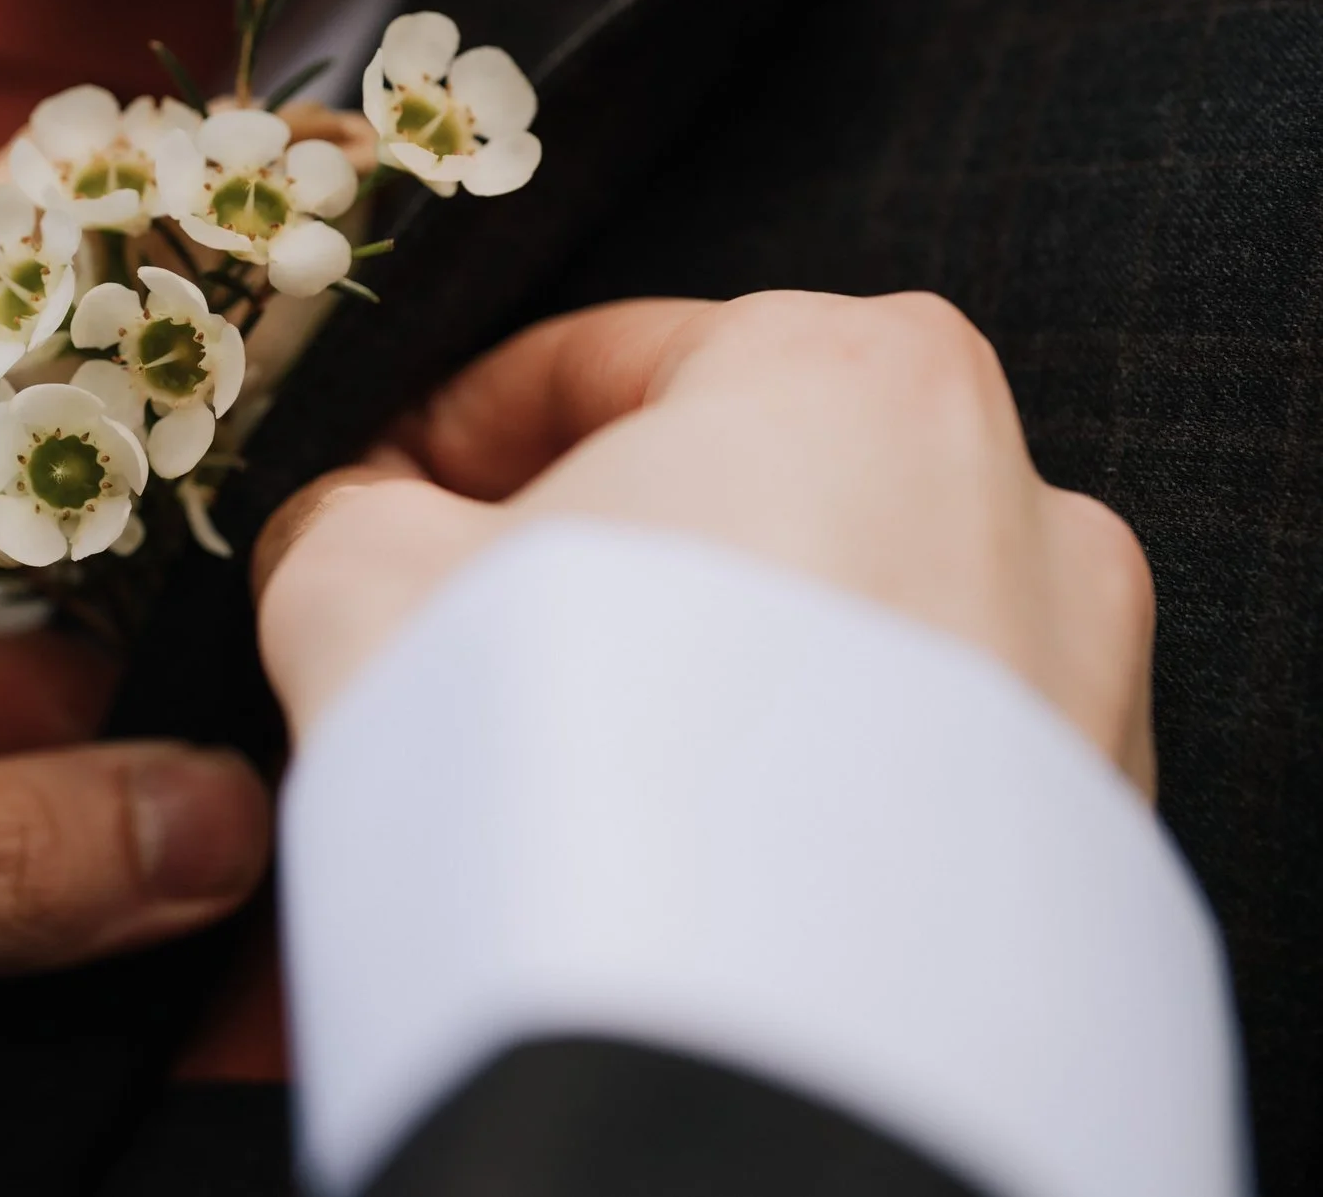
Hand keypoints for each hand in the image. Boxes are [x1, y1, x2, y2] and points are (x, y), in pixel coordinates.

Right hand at [256, 292, 1156, 790]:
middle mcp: (1004, 503)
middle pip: (722, 500)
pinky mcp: (1086, 849)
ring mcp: (1067, 681)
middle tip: (444, 653)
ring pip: (807, 644)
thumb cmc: (564, 769)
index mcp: (849, 370)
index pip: (599, 362)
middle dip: (572, 576)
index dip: (447, 439)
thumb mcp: (361, 583)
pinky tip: (648, 869)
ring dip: (667, 686)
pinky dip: (766, 801)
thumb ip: (346, 516)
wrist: (745, 1069)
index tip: (371, 510)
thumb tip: (350, 531)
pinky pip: (878, 780)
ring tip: (539, 784)